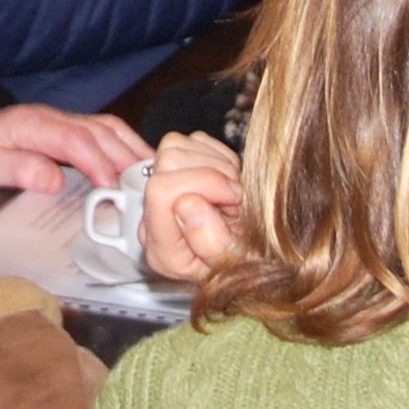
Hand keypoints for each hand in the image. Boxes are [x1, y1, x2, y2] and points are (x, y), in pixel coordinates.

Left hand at [0, 102, 146, 198]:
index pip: (78, 140)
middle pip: (102, 131)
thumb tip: (52, 180)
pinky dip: (122, 148)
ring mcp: (57, 123)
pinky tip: (133, 167)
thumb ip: (14, 170)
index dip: (101, 164)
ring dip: (132, 149)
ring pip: (106, 128)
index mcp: (32, 124)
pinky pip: (99, 135)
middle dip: (129, 157)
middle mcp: (50, 118)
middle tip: (151, 188)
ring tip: (154, 176)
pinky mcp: (60, 133)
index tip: (116, 189)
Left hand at [138, 131, 247, 281]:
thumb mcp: (238, 265)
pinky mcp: (175, 175)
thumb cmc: (248, 267)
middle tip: (237, 199)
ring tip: (234, 193)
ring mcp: (162, 193)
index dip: (205, 183)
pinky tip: (230, 182)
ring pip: (175, 145)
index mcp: (163, 249)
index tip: (236, 200)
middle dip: (214, 173)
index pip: (161, 191)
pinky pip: (191, 141)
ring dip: (217, 163)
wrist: (254, 263)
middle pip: (168, 161)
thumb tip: (187, 203)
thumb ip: (211, 242)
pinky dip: (218, 156)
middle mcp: (154, 220)